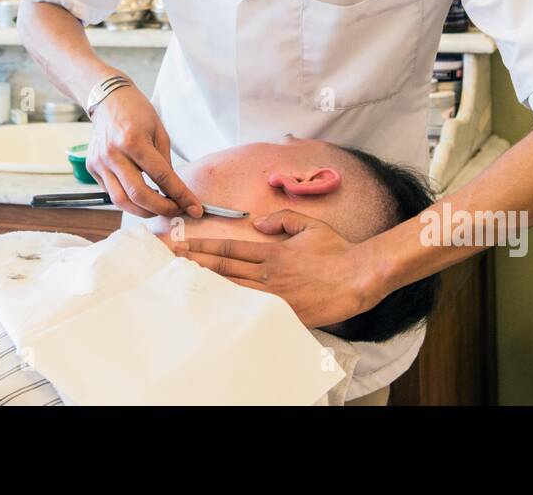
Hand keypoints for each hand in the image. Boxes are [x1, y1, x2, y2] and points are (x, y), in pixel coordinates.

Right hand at [86, 83, 201, 218]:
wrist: (107, 99)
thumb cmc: (136, 111)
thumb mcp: (159, 131)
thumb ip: (165, 162)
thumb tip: (172, 190)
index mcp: (134, 140)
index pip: (161, 176)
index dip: (180, 196)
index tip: (194, 208)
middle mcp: (114, 153)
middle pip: (139, 195)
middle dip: (162, 209)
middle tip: (177, 210)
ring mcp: (100, 162)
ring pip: (121, 201)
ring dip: (143, 211)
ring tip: (158, 208)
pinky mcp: (91, 168)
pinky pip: (111, 193)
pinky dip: (128, 200)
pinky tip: (140, 196)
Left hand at [176, 210, 382, 327]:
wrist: (359, 276)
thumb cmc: (336, 250)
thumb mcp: (308, 224)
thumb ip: (281, 220)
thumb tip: (257, 223)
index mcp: (272, 250)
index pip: (230, 247)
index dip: (204, 247)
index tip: (184, 246)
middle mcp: (268, 272)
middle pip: (224, 268)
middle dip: (196, 264)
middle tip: (172, 263)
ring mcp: (275, 295)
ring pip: (233, 289)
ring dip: (209, 285)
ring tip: (185, 282)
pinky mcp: (285, 313)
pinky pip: (253, 311)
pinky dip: (233, 308)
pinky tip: (217, 308)